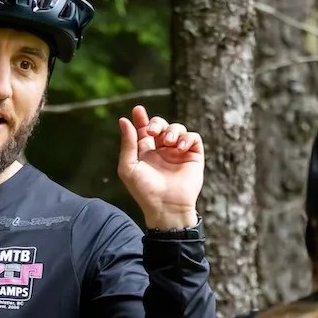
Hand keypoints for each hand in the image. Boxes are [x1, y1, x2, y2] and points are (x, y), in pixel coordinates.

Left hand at [117, 105, 202, 229]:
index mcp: (146, 153)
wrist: (166, 207)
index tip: (138, 110)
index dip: (141, 119)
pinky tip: (180, 148)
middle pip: (161, 125)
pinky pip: (193, 138)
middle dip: (157, 123)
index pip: (144, 130)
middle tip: (153, 131)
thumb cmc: (144, 191)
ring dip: (173, 130)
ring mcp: (178, 153)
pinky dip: (187, 138)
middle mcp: (163, 151)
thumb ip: (128, 143)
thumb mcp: (129, 167)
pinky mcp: (193, 157)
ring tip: (168, 142)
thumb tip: (123, 120)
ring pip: (178, 129)